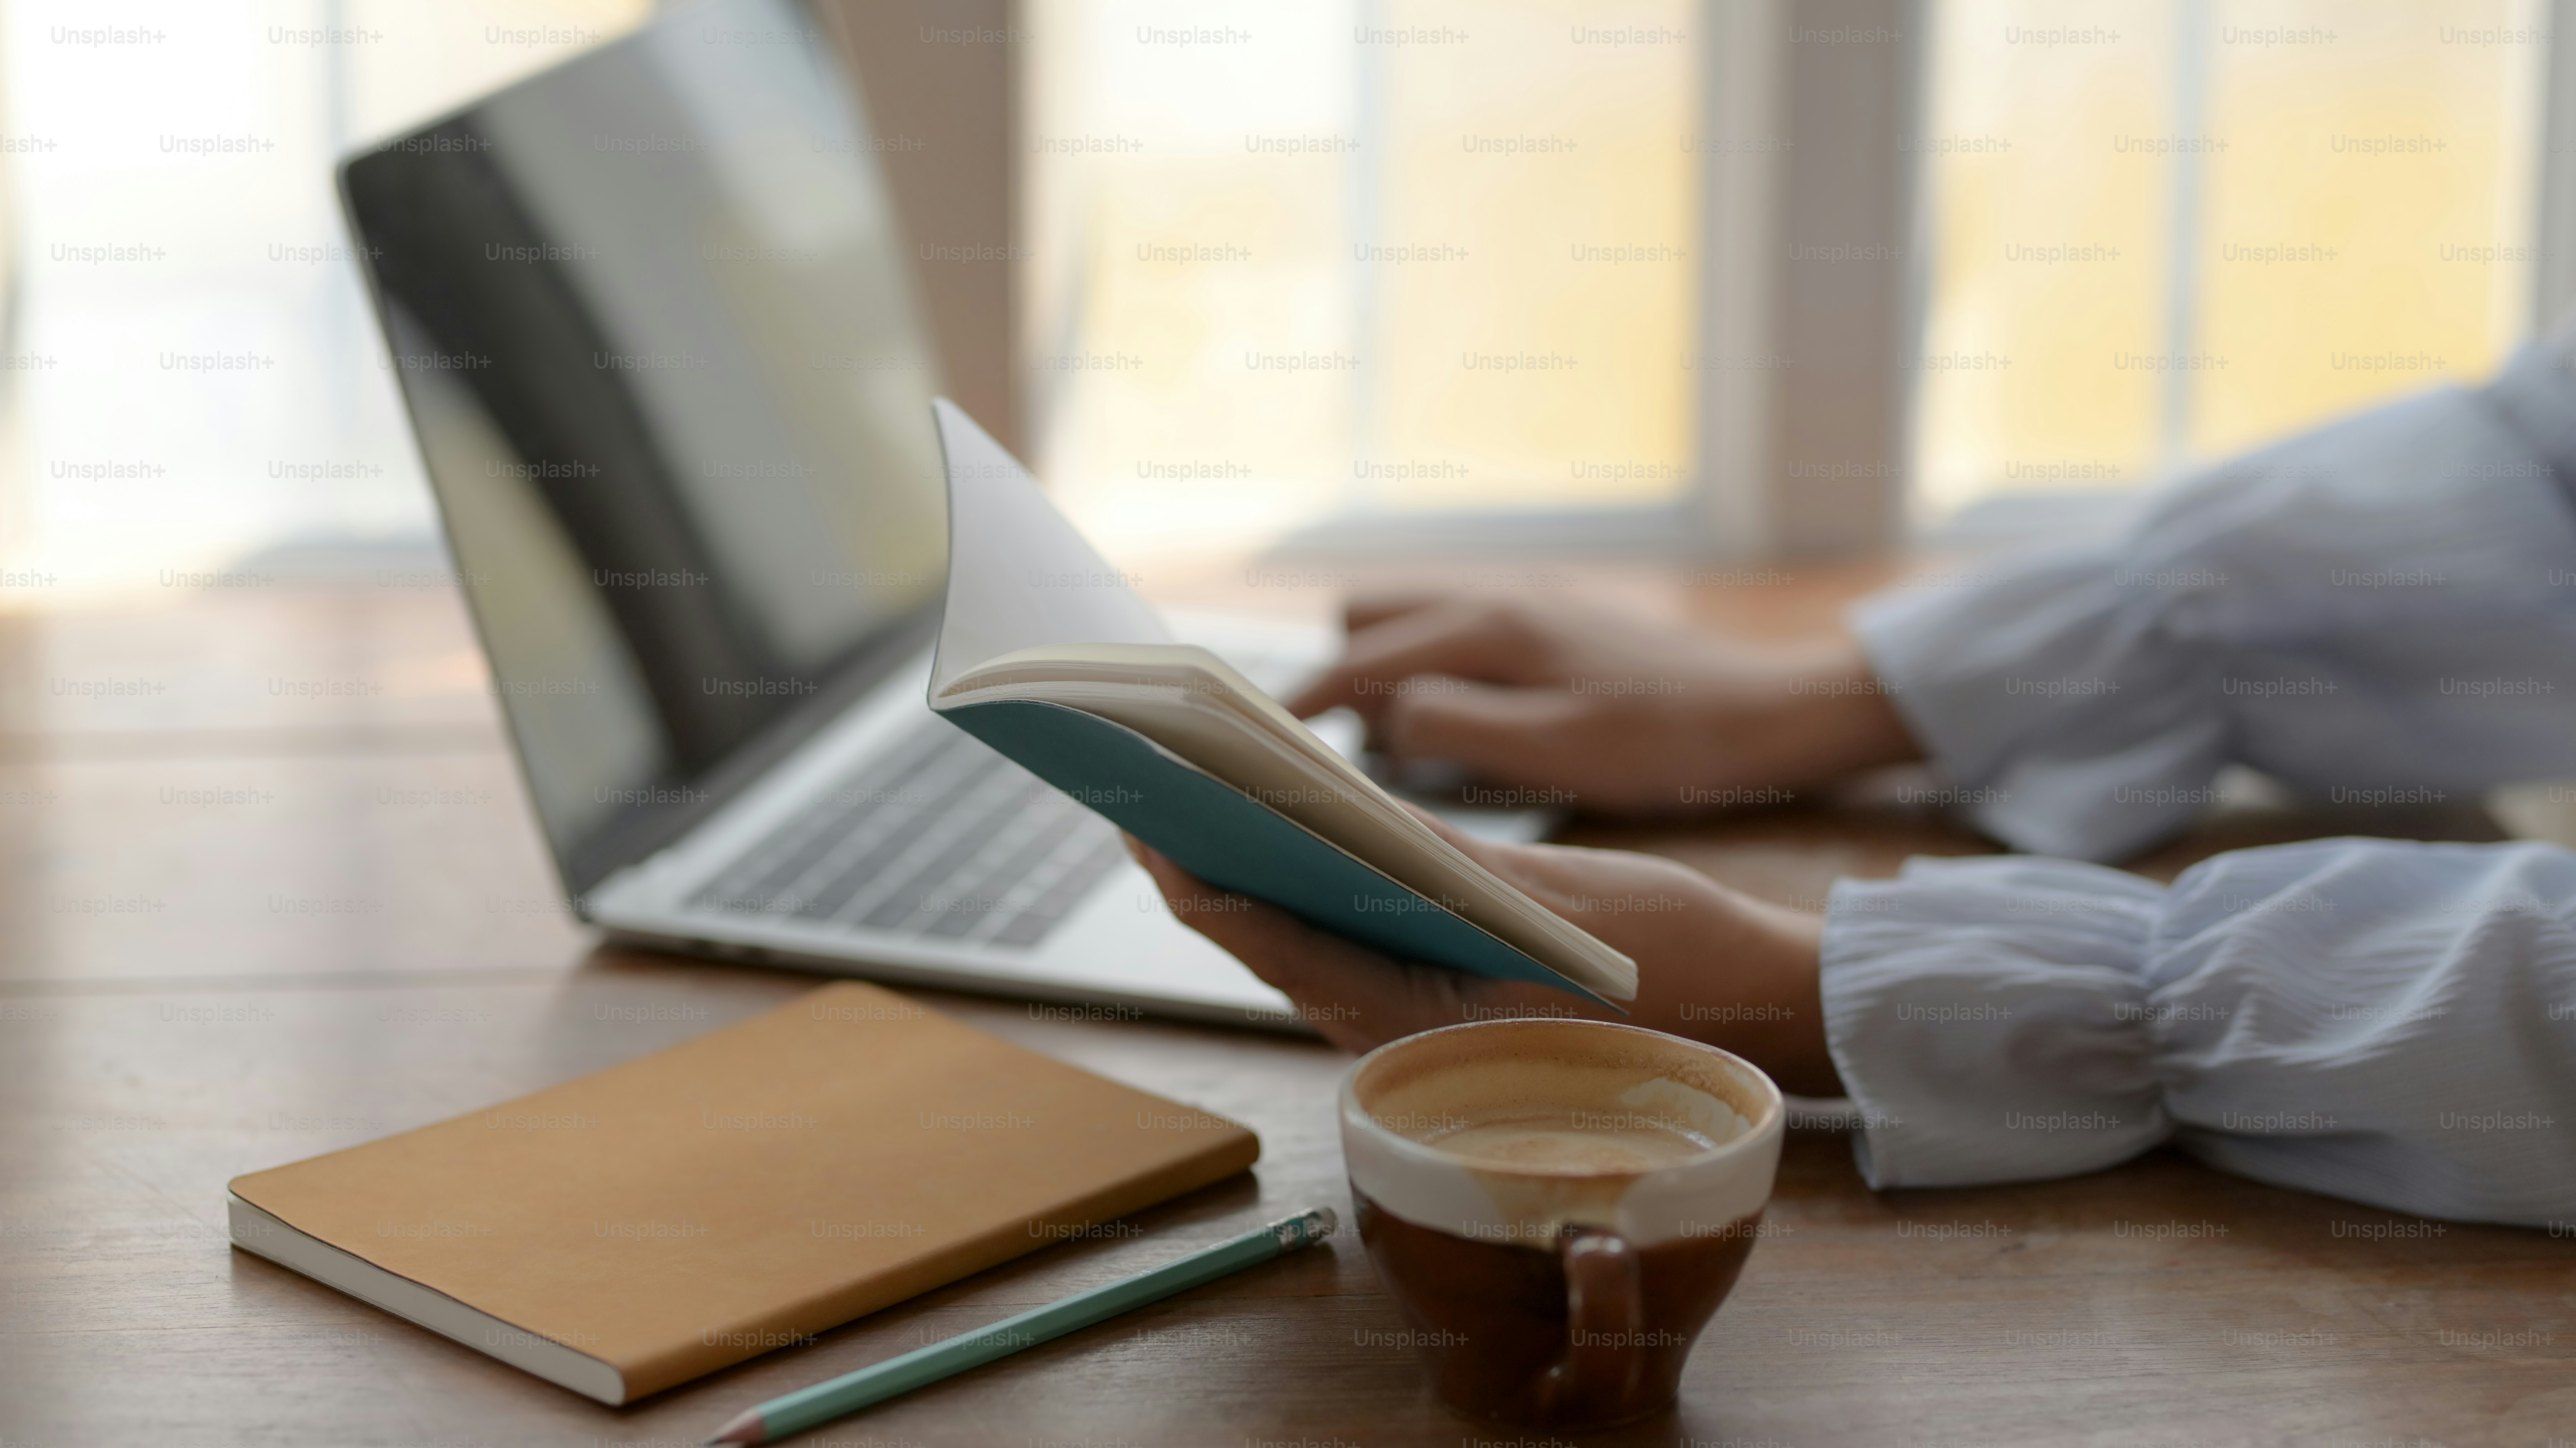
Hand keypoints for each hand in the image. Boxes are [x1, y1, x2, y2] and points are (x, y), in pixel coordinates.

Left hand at [1127, 817, 1843, 1097]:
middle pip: (1253, 933)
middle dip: (1190, 853)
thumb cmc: (1669, 958)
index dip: (1182, 866)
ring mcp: (1406, 1011)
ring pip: (1287, 934)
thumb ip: (1442, 859)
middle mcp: (1388, 1023)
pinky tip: (1281, 823)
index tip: (1132, 804)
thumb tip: (1336, 803)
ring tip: (1187, 785)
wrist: (1753, 1009)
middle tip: (1136, 771)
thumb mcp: (1552, 895)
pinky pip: (1337, 935)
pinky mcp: (1432, 992)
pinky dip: (1297, 880)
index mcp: (1406, 1013)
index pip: (1256, 936)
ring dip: (1236, 863)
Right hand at [1285, 593, 1917, 815]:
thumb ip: (1460, 728)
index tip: (1254, 741)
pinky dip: (1425, 669)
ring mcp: (1522, 602)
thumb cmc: (1668, 742)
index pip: (1361, 659)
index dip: (1299, 704)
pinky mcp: (1546, 620)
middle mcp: (1496, 597)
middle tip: (1326, 754)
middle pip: (1366, 617)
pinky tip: (1448, 726)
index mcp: (1490, 628)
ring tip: (1384, 747)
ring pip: (1408, 620)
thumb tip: (1382, 717)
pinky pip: (1452, 632)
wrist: (1763, 710)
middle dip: (1333, 677)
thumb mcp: (1560, 751)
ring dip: (1380, 671)